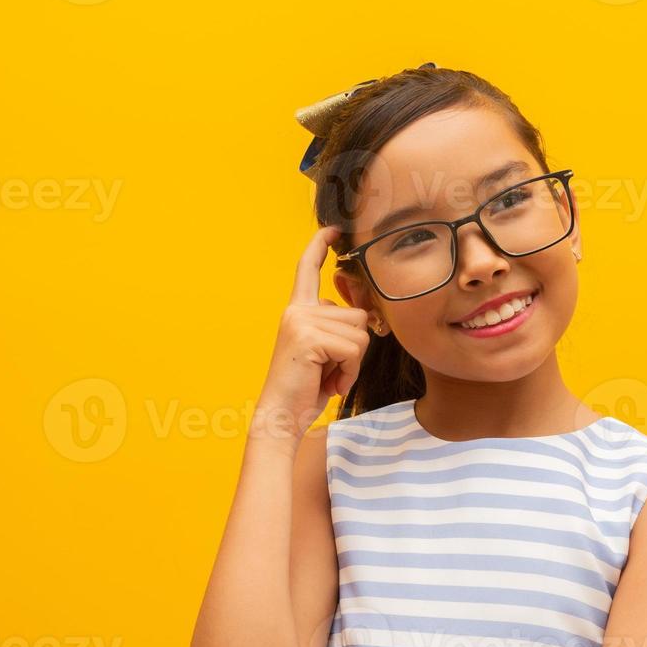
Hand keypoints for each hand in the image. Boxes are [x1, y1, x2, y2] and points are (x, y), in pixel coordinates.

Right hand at [252, 225, 371, 444]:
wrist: (281, 416)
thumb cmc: (305, 388)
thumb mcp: (325, 351)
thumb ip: (338, 328)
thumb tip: (365, 314)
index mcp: (297, 310)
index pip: (307, 269)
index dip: (320, 246)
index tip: (333, 230)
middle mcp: (297, 310)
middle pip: (358, 314)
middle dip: (356, 348)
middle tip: (331, 370)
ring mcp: (301, 322)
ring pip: (360, 333)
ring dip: (353, 363)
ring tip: (328, 376)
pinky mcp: (309, 338)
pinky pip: (354, 350)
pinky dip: (349, 373)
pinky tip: (330, 383)